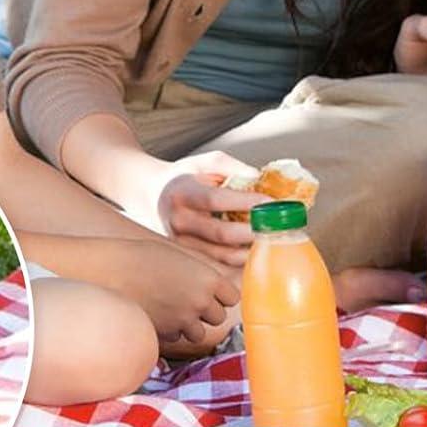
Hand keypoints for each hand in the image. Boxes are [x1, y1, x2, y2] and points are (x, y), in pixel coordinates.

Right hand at [93, 237, 242, 349]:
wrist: (109, 272)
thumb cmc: (142, 257)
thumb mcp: (179, 257)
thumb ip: (200, 274)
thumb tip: (215, 287)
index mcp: (208, 279)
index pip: (232, 297)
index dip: (221, 294)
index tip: (211, 290)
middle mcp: (199, 303)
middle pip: (218, 318)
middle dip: (206, 311)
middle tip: (188, 298)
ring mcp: (182, 322)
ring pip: (198, 333)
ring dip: (189, 324)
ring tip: (171, 306)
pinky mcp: (164, 336)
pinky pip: (176, 338)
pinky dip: (170, 330)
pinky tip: (156, 313)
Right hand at [154, 151, 268, 268]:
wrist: (149, 194)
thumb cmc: (184, 176)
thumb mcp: (205, 162)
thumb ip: (233, 167)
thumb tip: (262, 179)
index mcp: (183, 193)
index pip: (216, 199)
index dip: (245, 202)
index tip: (271, 203)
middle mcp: (178, 220)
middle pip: (220, 233)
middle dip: (253, 232)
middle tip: (277, 229)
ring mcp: (179, 243)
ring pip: (219, 256)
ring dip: (248, 252)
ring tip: (270, 244)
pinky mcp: (184, 257)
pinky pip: (215, 265)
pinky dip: (236, 262)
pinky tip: (253, 254)